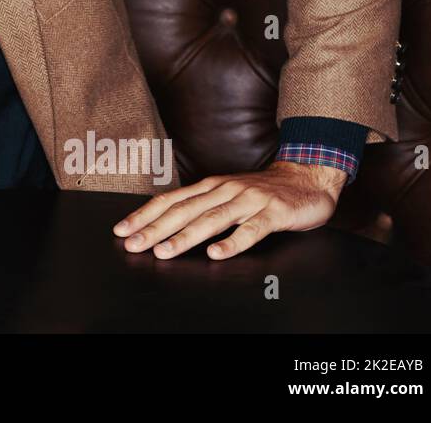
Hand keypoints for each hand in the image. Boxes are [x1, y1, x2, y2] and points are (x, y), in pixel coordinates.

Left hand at [111, 161, 347, 260]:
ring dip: (185, 236)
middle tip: (132, 244)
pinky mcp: (273, 213)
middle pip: (184, 211)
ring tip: (164, 251)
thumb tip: (165, 222)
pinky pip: (251, 230)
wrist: (308, 177)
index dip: (145, 215)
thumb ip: (202, 206)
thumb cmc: (263, 192)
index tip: (122, 230)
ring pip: (212, 219)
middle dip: (155, 228)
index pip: (170, 200)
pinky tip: (217, 254)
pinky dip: (232, 242)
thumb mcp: (227, 194)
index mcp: (210, 187)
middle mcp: (224, 190)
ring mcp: (248, 200)